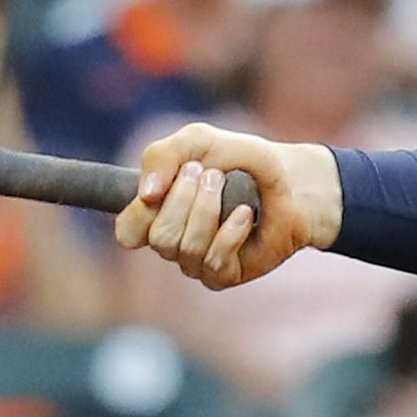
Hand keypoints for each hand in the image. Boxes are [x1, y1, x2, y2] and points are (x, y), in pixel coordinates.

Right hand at [114, 125, 342, 288]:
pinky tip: (245, 214)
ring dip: (208, 210)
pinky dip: (231, 231)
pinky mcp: (223, 275)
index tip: (164, 184)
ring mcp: (195, 262)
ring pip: (185, 248)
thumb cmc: (238, 162)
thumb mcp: (198, 142)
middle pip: (159, 236)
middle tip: (212, 176)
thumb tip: (146, 194)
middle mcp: (171, 243)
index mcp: (155, 214)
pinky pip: (214, 261)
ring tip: (226, 187)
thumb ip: (162, 156)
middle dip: (185, 199)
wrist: (288, 180)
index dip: (141, 211)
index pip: (128, 230)